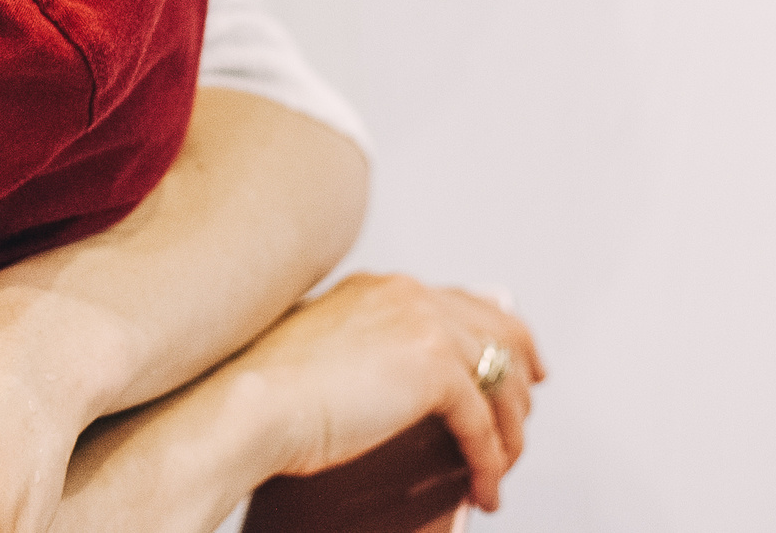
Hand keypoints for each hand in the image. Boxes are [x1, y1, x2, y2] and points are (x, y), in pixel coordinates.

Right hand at [210, 273, 544, 513]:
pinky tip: (484, 487)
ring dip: (509, 430)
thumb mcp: (325, 353)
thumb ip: (369, 353)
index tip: (516, 360)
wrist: (249, 403)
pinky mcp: (433, 369)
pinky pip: (483, 423)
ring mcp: (423, 325)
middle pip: (498, 329)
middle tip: (525, 414)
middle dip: (521, 374)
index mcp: (380, 288)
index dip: (497, 333)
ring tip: (501, 467)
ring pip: (499, 379)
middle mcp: (407, 295)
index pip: (461, 303)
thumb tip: (402, 387)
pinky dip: (490, 461)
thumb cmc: (266, 390)